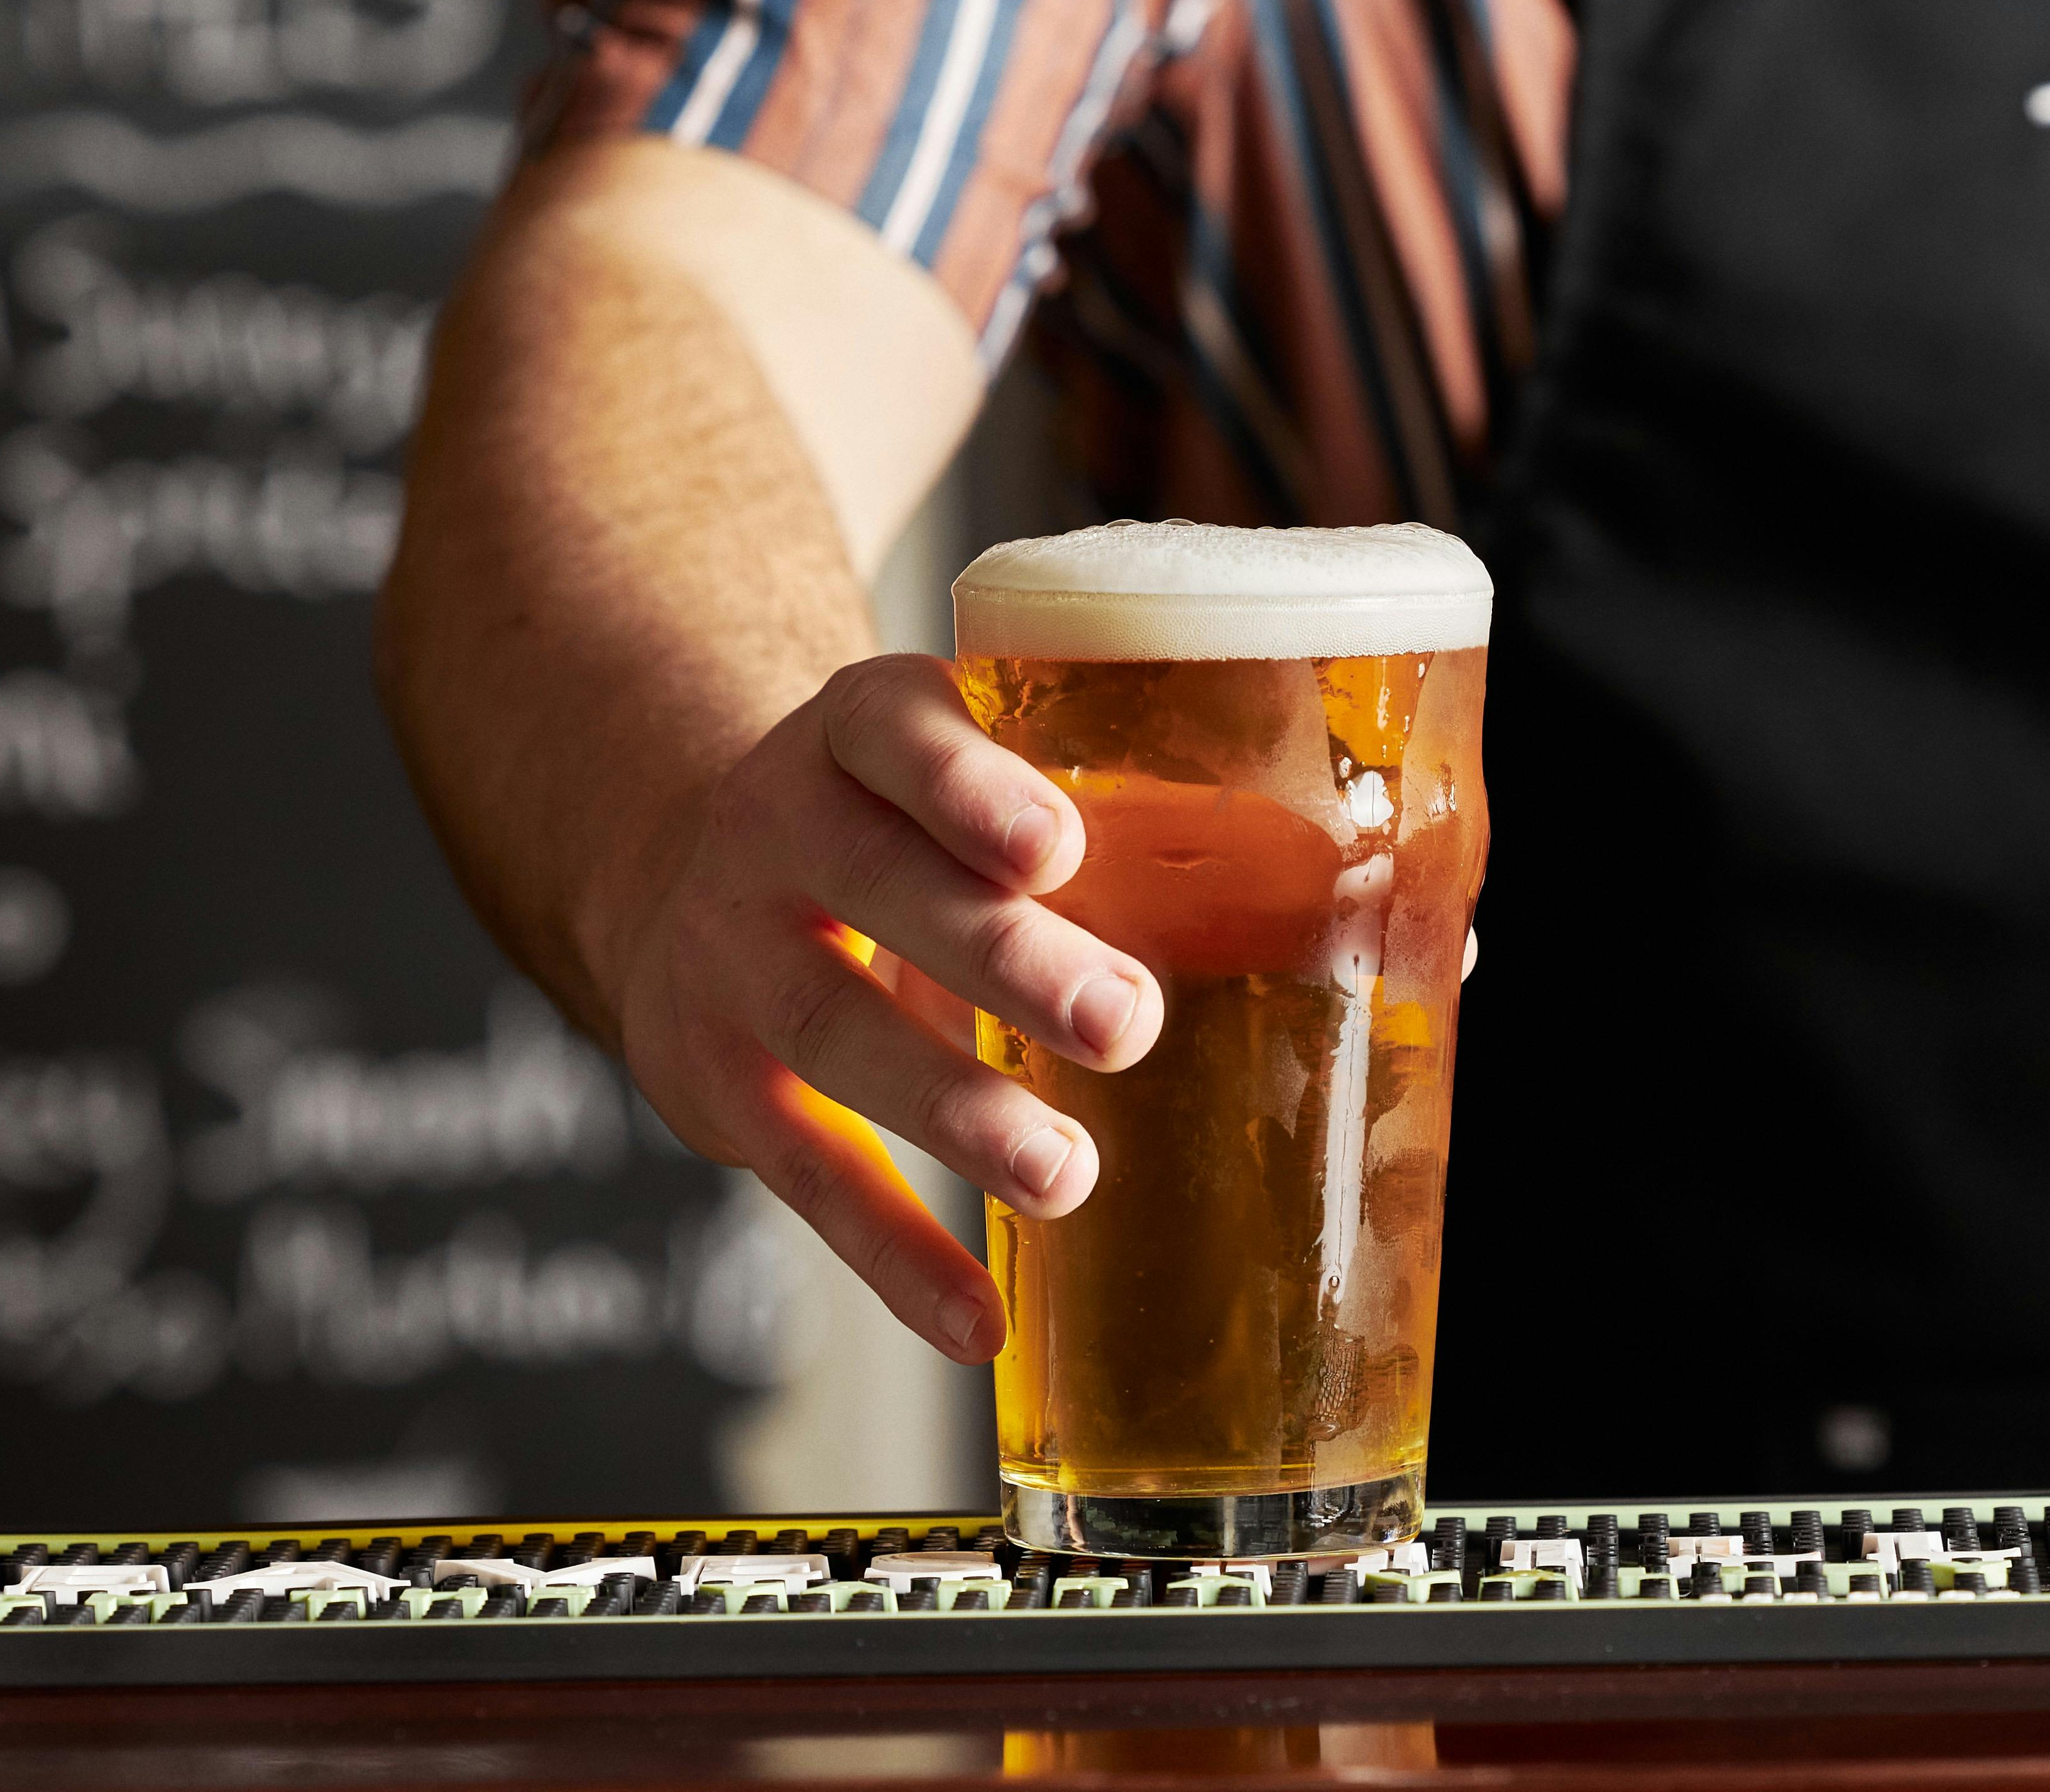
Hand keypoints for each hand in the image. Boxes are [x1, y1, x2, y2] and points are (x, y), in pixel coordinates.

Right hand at [586, 654, 1164, 1361]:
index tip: (1059, 846)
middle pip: (881, 884)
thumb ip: (1114, 816)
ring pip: (834, 1026)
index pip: (896, 731)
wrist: (681, 878)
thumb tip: (1368, 899)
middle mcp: (777, 827)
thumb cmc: (900, 825)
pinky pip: (807, 1173)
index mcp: (859, 729)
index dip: (969, 787)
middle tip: (1126, 1020)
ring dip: (954, 1110)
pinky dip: (893, 1254)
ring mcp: (731, 956)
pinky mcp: (717, 1084)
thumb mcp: (962, 778)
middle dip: (1003, 959)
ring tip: (1063, 1174)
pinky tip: (974, 1320)